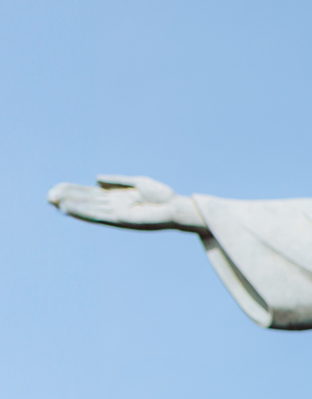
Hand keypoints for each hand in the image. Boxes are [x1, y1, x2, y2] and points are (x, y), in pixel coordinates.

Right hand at [47, 174, 205, 231]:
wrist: (177, 207)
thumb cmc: (161, 196)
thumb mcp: (136, 183)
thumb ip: (117, 181)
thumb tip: (96, 179)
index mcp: (116, 199)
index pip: (90, 195)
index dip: (74, 192)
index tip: (57, 189)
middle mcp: (114, 208)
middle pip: (87, 202)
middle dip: (69, 198)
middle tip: (49, 195)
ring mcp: (117, 214)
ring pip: (90, 209)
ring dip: (72, 206)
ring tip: (55, 201)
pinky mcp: (122, 219)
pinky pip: (100, 215)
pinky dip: (86, 212)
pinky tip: (74, 208)